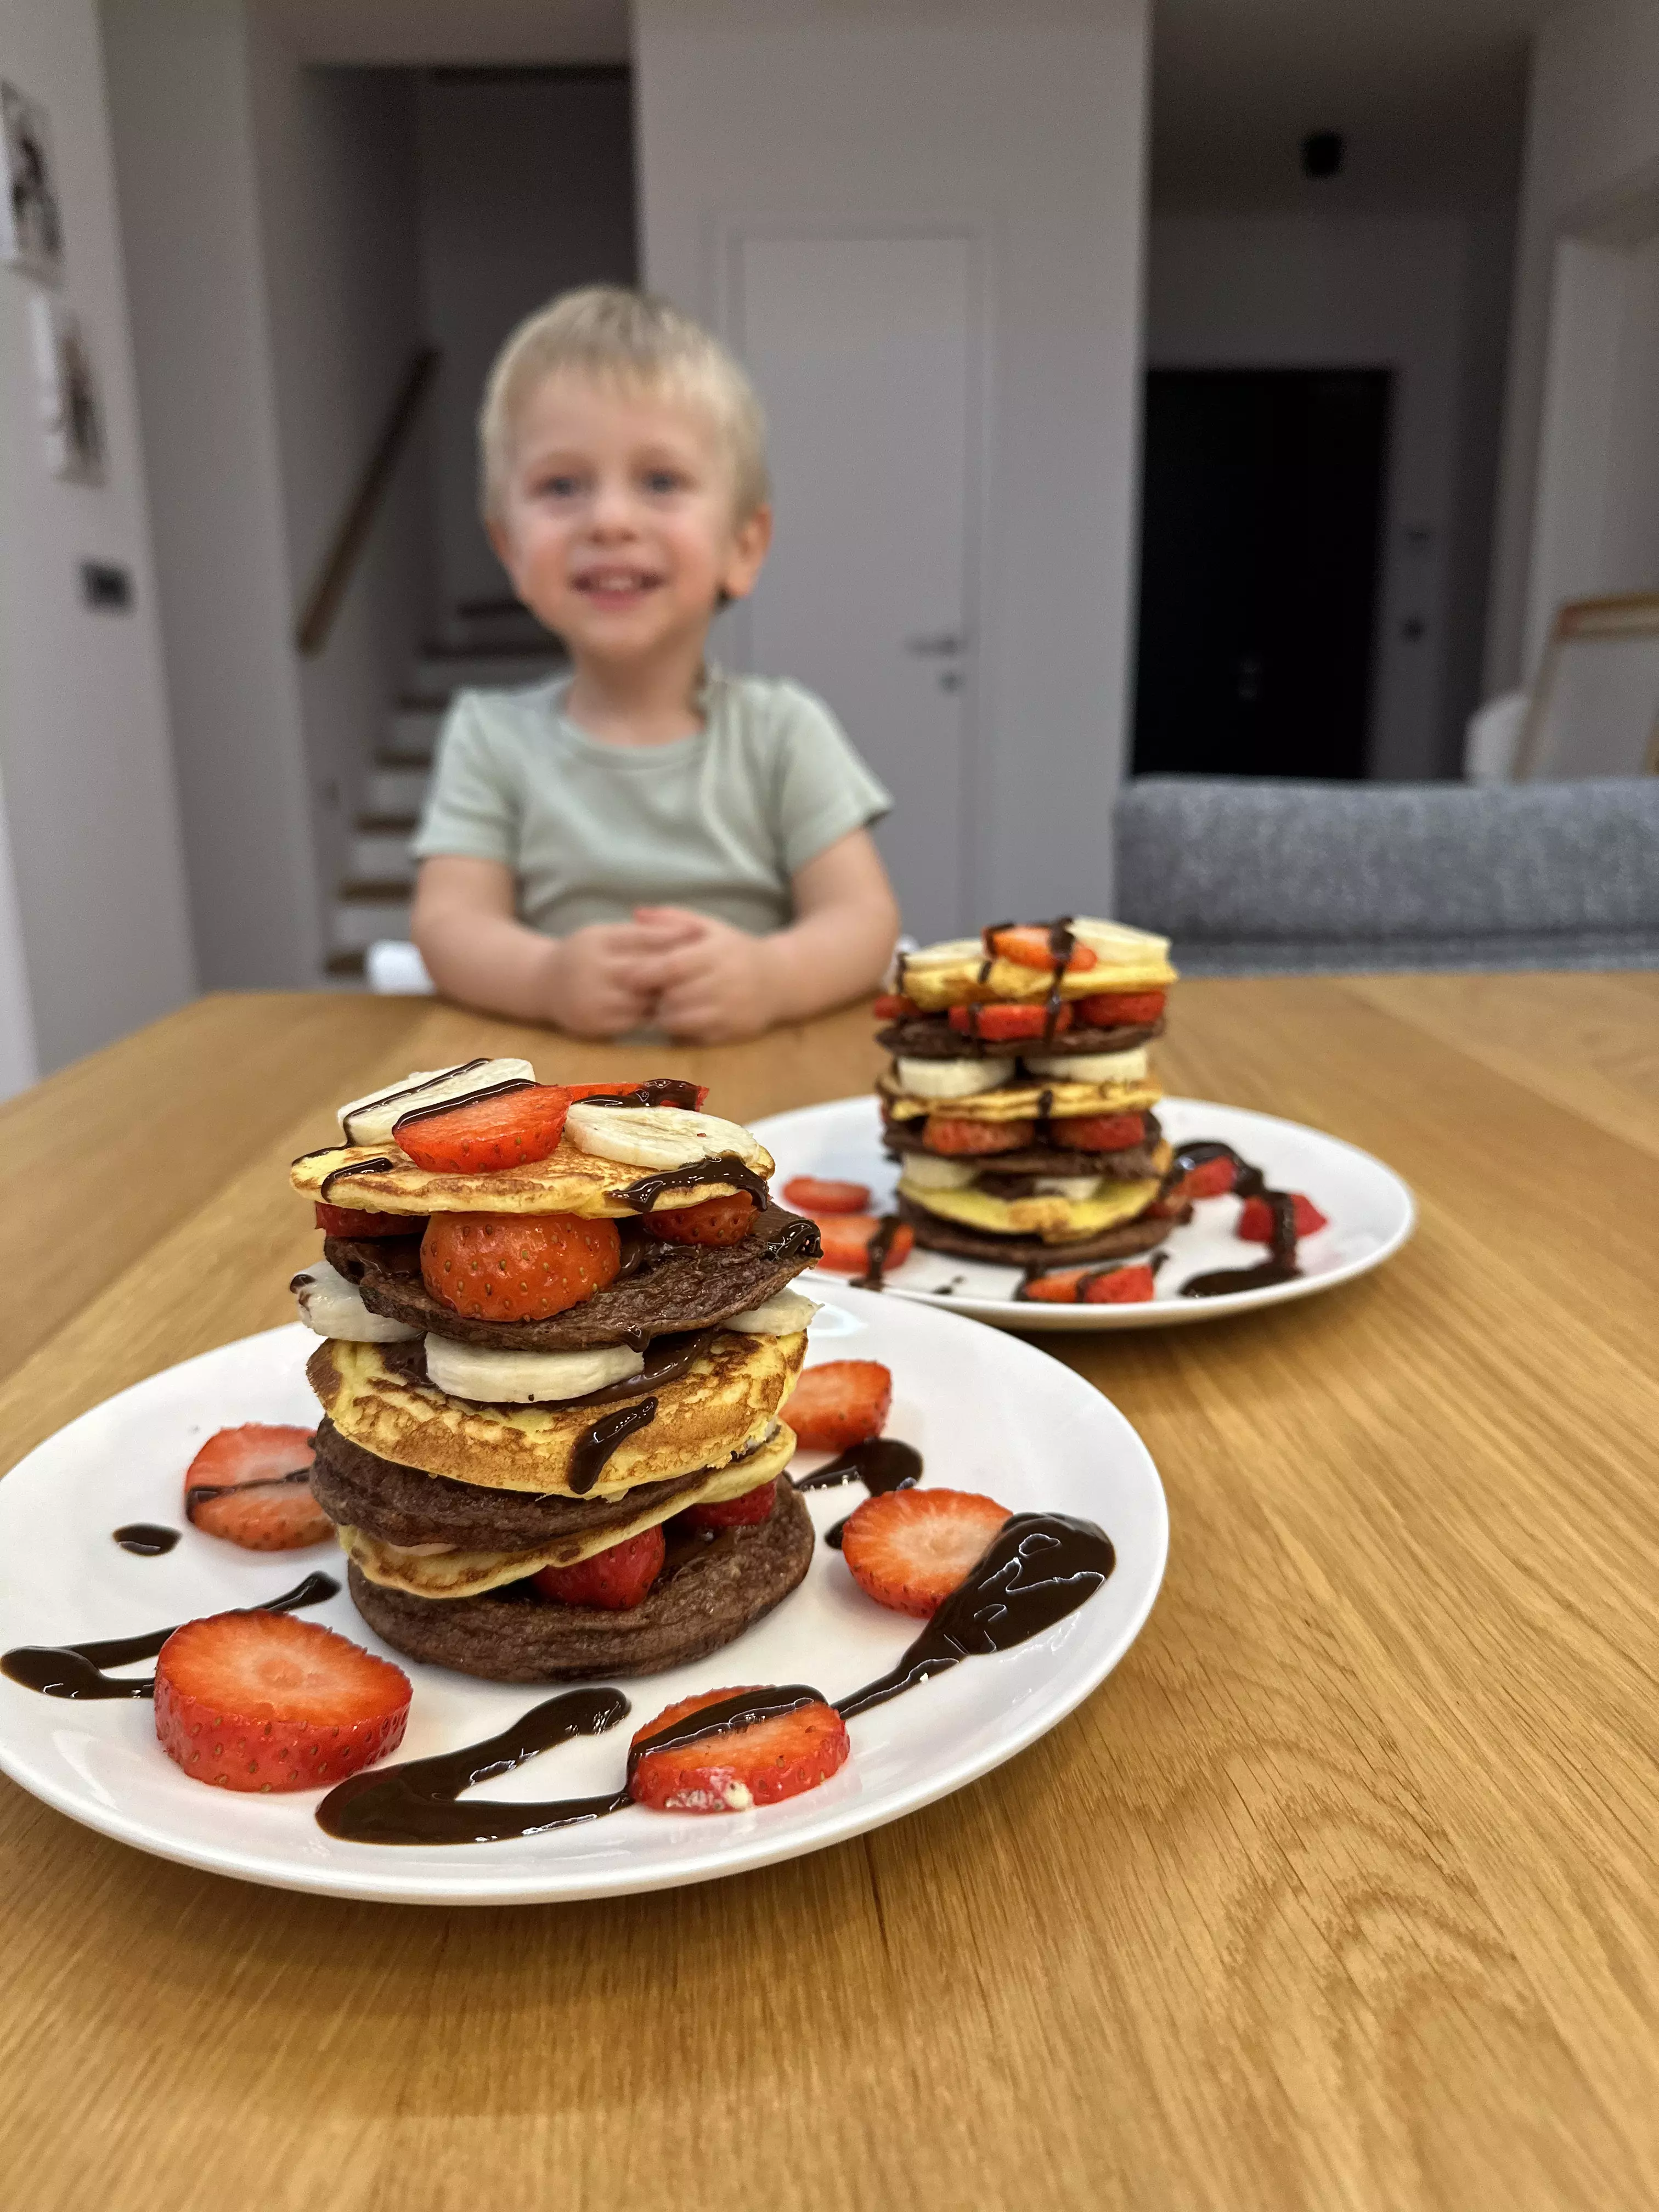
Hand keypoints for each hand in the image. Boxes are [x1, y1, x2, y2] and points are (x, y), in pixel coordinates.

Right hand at [543, 916, 699, 1037]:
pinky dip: (649, 1014)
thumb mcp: (604, 934)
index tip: (699, 935)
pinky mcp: (594, 1025)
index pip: (642, 937)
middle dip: (673, 972)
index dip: (673, 937)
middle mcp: (593, 970)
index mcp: (598, 941)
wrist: (543, 984)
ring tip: (684, 991)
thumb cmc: (585, 954)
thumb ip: (640, 932)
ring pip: (644, 1001)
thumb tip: (689, 929)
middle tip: (700, 969)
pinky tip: (659, 1008)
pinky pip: (634, 1022)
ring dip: (664, 997)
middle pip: (646, 972)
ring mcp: (592, 1001)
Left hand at [634, 907, 778, 1042]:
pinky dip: (682, 1030)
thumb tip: (635, 913)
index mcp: (717, 953)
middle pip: (675, 996)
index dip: (646, 972)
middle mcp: (726, 983)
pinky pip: (695, 1037)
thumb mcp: (709, 926)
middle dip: (654, 997)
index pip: (674, 966)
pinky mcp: (733, 1032)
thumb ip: (672, 918)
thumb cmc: (734, 950)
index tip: (626, 976)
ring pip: (682, 1021)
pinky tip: (682, 1018)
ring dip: (664, 1015)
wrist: (779, 979)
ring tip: (663, 1005)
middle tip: (645, 993)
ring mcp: (731, 1011)